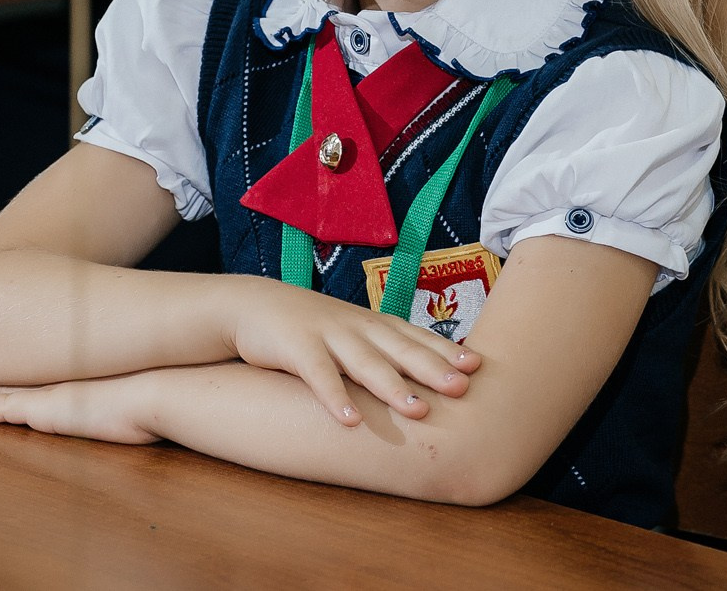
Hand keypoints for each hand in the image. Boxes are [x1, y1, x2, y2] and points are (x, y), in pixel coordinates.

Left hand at [0, 376, 159, 445]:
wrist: (164, 386)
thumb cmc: (165, 385)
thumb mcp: (147, 380)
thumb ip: (135, 380)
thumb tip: (145, 381)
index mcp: (83, 373)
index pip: (42, 371)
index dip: (18, 373)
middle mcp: (63, 379)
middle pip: (16, 378)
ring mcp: (53, 393)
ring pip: (3, 393)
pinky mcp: (47, 411)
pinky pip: (4, 410)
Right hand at [223, 276, 477, 426]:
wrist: (250, 304)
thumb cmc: (308, 326)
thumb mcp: (348, 331)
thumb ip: (381, 349)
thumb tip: (425, 377)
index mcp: (370, 324)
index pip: (413, 336)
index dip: (444, 350)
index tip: (476, 366)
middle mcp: (354, 327)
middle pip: (398, 348)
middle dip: (431, 368)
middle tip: (462, 387)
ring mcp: (325, 334)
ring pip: (363, 362)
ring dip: (392, 387)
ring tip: (418, 411)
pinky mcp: (294, 348)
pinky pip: (318, 375)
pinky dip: (335, 397)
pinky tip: (351, 421)